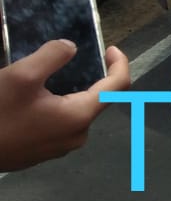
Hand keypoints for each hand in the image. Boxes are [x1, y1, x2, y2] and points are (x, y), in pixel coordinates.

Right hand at [0, 41, 129, 171]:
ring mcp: (58, 148)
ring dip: (72, 91)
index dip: (120, 63)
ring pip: (77, 111)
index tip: (109, 47)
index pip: (119, 87)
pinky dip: (58, 105)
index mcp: (79, 117)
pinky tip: (37, 97)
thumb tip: (71, 48)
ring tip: (53, 75)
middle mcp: (76, 136)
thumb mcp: (21, 76)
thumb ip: (53, 55)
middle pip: (98, 100)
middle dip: (93, 77)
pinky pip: (60, 123)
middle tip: (75, 58)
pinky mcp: (41, 152)